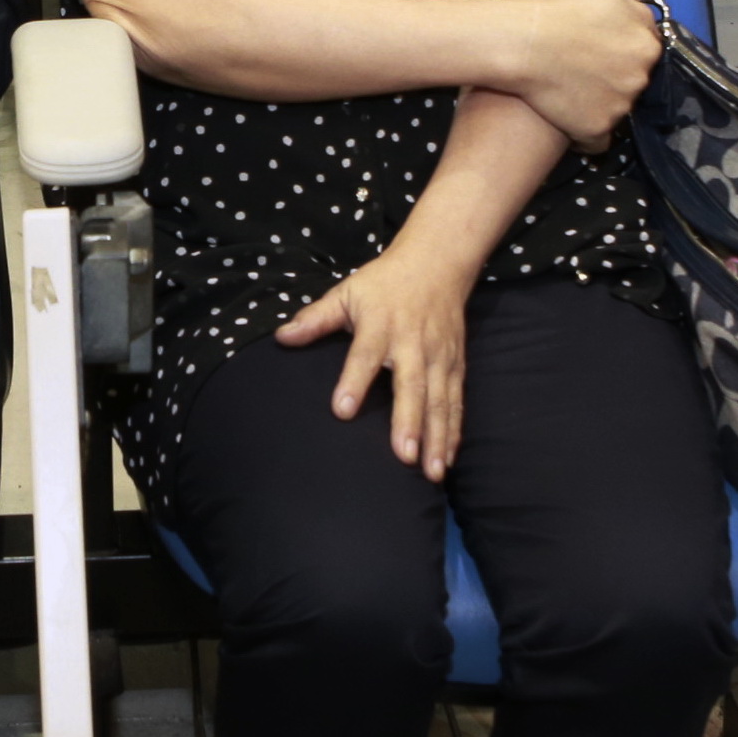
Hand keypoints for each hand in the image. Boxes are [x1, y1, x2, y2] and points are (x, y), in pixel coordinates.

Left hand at [275, 240, 472, 480]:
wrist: (436, 264)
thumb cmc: (383, 283)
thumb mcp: (346, 293)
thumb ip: (315, 319)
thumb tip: (281, 337)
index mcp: (381, 324)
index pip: (365, 355)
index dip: (354, 381)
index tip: (341, 409)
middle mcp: (413, 342)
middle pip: (412, 384)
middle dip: (409, 422)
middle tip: (404, 455)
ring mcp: (439, 356)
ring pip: (439, 399)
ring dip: (437, 436)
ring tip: (432, 472)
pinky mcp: (456, 364)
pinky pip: (456, 402)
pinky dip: (454, 431)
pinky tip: (447, 460)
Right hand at [511, 0, 658, 150]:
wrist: (525, 46)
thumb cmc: (562, 16)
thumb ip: (640, 17)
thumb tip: (650, 34)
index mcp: (648, 48)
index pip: (647, 58)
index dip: (624, 56)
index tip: (602, 56)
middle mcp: (641, 79)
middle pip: (635, 85)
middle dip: (616, 81)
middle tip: (585, 72)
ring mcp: (621, 107)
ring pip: (618, 112)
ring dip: (601, 106)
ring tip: (571, 93)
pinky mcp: (598, 129)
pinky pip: (599, 142)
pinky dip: (586, 137)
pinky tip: (570, 122)